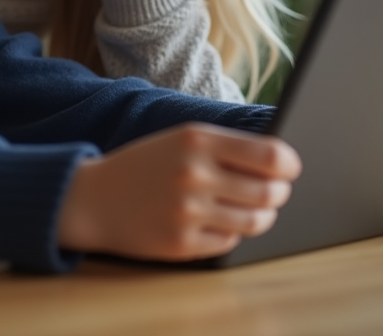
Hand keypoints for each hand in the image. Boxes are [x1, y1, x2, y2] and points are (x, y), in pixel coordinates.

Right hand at [57, 123, 300, 261]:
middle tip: (274, 191)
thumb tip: (282, 163)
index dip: (290, 165)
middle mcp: (194, 175)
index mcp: (197, 140)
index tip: (290, 168)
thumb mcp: (181, 140)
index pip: (271, 155)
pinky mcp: (181, 243)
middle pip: (269, 192)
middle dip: (279, 192)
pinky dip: (230, 234)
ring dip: (261, 216)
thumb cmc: (146, 165)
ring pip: (256, 221)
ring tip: (251, 209)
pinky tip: (215, 222)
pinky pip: (230, 243)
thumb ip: (226, 147)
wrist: (92, 198)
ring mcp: (188, 212)